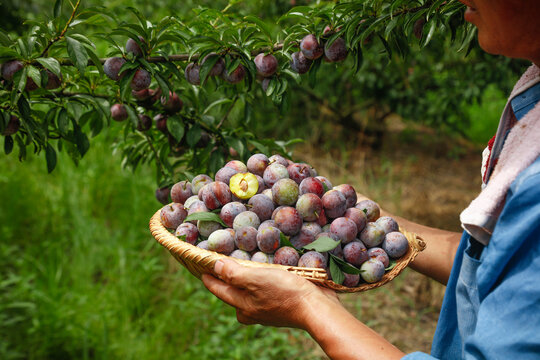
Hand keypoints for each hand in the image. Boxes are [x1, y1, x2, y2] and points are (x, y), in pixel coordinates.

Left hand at [202, 258, 339, 328]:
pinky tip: (268, 270)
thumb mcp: (255, 279)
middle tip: (220, 261)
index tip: (199, 264)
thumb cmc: (285, 293)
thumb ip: (233, 274)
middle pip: (232, 292)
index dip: (208, 275)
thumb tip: (214, 267)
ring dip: (246, 277)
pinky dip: (263, 279)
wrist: (317, 309)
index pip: (218, 289)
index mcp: (241, 305)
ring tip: (244, 262)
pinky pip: (265, 289)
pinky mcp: (281, 303)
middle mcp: (251, 309)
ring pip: (249, 291)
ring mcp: (267, 308)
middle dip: (226, 277)